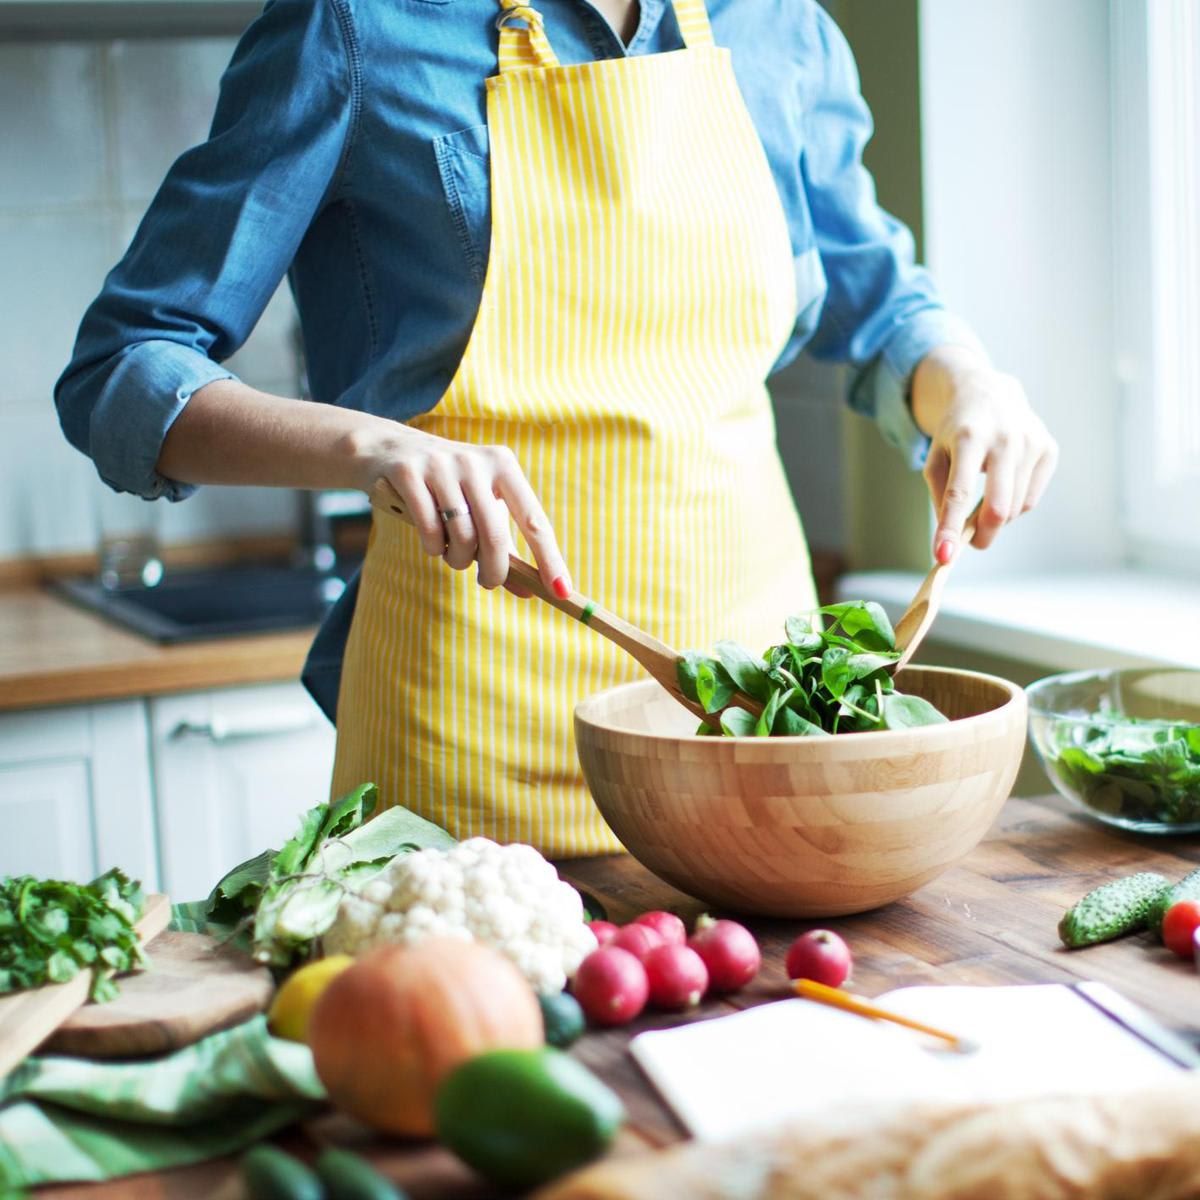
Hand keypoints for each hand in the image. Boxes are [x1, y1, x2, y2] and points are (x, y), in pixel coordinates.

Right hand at [358, 424, 570, 596]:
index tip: (562, 591)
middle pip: (495, 535)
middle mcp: (476, 461)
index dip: (549, 558)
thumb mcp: (478, 506)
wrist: (385, 449)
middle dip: (494, 571)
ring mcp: (441, 465)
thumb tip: (529, 591)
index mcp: (504, 465)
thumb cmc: (445, 487)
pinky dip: (431, 548)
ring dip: (457, 560)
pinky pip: (428, 530)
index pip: (534, 520)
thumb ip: (505, 547)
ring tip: (451, 555)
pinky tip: (431, 544)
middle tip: (488, 583)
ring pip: (461, 536)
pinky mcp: (410, 473)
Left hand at [911, 345, 1057, 564]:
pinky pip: (1031, 499)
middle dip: (982, 535)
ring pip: (1015, 507)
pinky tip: (1004, 485)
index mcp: (969, 438)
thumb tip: (951, 538)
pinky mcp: (1049, 449)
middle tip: (970, 543)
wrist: (988, 392)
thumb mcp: (935, 458)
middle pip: (998, 507)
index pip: (959, 493)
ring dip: (996, 517)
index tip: (943, 557)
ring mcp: (1032, 442)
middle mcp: (1004, 438)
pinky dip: (1014, 504)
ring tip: (982, 501)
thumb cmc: (956, 432)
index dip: (951, 528)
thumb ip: (940, 496)